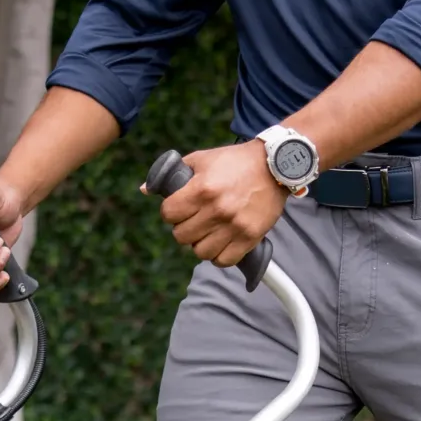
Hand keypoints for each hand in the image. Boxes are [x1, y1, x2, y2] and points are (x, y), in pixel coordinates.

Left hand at [154, 141, 285, 268]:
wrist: (275, 165)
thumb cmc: (235, 161)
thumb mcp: (202, 159)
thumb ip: (173, 174)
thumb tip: (145, 189)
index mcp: (202, 189)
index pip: (168, 214)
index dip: (170, 212)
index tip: (178, 208)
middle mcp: (217, 210)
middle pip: (181, 237)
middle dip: (184, 228)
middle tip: (194, 220)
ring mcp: (234, 226)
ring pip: (200, 252)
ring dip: (200, 243)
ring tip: (208, 232)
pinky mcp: (250, 237)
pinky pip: (223, 260)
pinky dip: (219, 255)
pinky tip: (221, 242)